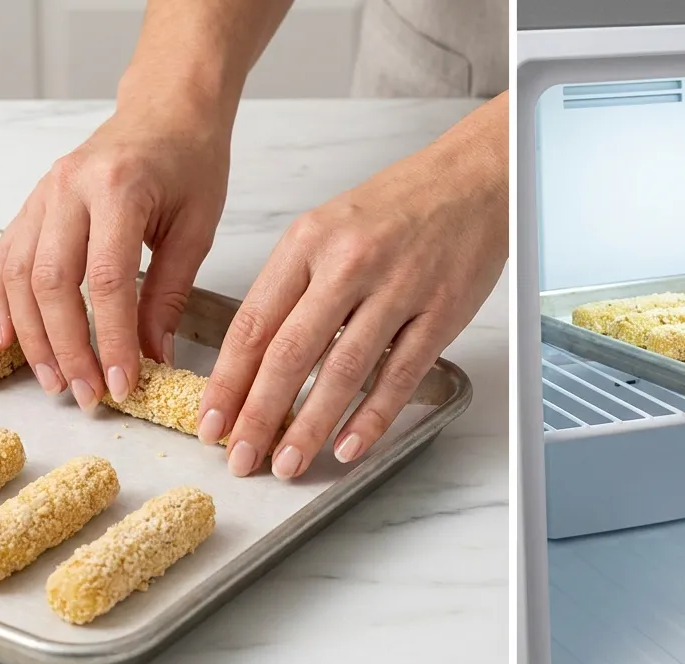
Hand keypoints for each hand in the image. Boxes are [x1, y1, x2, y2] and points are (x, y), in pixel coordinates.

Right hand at [0, 99, 230, 409]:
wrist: (165, 110)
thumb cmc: (190, 162)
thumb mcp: (197, 228)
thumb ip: (169, 293)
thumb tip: (152, 357)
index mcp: (119, 189)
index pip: (107, 280)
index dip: (110, 338)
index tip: (122, 384)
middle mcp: (69, 188)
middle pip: (52, 282)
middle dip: (67, 347)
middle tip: (85, 394)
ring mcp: (42, 193)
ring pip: (20, 274)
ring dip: (32, 335)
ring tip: (53, 381)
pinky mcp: (30, 203)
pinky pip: (4, 258)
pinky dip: (0, 303)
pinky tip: (5, 342)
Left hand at [197, 95, 507, 478]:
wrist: (473, 179)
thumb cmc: (398, 207)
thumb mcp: (327, 227)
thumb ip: (293, 287)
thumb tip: (257, 361)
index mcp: (308, 242)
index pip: (253, 324)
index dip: (227, 382)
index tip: (211, 422)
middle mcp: (348, 263)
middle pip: (289, 353)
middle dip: (258, 415)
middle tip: (240, 458)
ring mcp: (397, 289)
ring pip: (342, 372)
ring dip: (310, 426)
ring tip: (288, 464)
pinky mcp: (440, 313)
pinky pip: (398, 376)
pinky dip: (372, 417)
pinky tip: (349, 446)